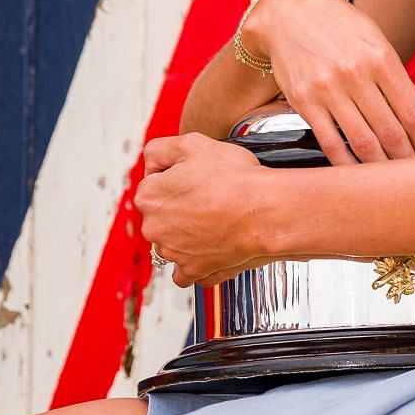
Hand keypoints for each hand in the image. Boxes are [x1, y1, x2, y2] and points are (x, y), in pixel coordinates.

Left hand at [138, 133, 274, 287]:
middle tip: (207, 196)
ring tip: (216, 218)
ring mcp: (173, 251)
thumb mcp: (192, 143)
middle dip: (179, 205)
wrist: (266, 211)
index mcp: (149, 195)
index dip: (176, 176)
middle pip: (161, 213)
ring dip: (188, 232)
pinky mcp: (192, 269)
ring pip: (172, 240)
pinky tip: (210, 246)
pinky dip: (195, 261)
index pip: (152, 182)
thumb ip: (159, 149)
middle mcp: (154, 227)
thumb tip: (151, 162)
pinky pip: (185, 270)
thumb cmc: (235, 179)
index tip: (194, 176)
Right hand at [239, 0, 414, 165]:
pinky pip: (329, 142)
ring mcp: (328, 90)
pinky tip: (358, 177)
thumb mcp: (378, 43)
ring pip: (362, 141)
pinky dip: (346, 165)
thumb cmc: (338, 25)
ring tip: (393, 182)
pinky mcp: (304, 102)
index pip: (412, 112)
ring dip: (381, 167)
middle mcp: (356, 74)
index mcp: (381, 58)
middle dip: (408, 160)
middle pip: (390, 131)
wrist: (287, 13)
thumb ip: (405, 84)